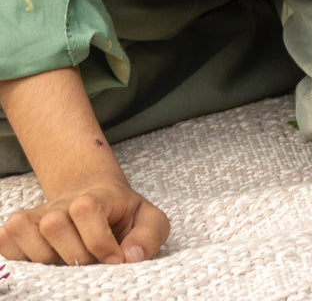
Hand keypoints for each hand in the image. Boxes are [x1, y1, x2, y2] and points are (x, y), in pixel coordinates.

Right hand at [0, 175, 168, 265]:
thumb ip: (149, 235)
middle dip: (73, 254)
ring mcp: (40, 214)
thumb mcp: (149, 220)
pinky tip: (41, 263)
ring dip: (44, 257)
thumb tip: (130, 257)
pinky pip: (5, 239)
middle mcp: (64, 202)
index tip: (115, 260)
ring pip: (24, 230)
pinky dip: (18, 256)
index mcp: (98, 196)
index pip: (87, 209)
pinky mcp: (21, 229)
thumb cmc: (122, 216)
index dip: (100, 242)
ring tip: (63, 263)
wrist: (96, 200)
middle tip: (88, 263)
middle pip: (53, 224)